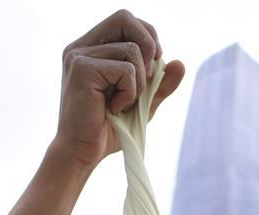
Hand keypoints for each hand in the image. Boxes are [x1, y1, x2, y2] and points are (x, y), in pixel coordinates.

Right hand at [55, 9, 184, 170]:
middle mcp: (81, 46)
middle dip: (148, 47)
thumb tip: (180, 63)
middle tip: (147, 79)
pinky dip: (130, 93)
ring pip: (131, 50)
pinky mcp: (82, 69)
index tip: (154, 66)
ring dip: (140, 82)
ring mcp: (79, 55)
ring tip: (125, 104)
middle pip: (125, 18)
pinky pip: (126, 70)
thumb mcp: (141, 104)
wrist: (83, 153)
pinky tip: (115, 108)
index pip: (125, 20)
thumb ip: (159, 85)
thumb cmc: (107, 130)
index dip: (147, 36)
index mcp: (91, 48)